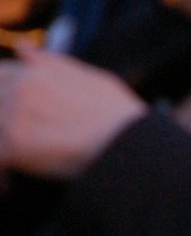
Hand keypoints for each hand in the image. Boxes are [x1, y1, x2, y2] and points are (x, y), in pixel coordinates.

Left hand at [0, 42, 144, 176]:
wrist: (132, 144)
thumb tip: (22, 48)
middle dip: (5, 125)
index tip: (14, 116)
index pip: (1, 74)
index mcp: (36, 72)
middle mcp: (20, 88)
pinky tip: (10, 187)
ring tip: (12, 169)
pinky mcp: (15, 145)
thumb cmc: (119, 116)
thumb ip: (51, 64)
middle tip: (21, 144)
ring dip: (4, 150)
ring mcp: (14, 115)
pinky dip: (2, 178)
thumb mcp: (92, 78)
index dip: (4, 94)